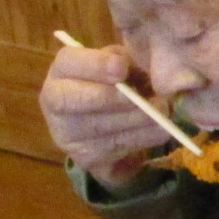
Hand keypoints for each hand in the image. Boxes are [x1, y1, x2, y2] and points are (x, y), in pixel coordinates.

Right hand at [38, 41, 161, 188]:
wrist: (115, 129)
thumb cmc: (118, 86)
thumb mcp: (124, 67)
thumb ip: (129, 62)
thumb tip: (148, 66)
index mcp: (63, 70)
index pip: (67, 62)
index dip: (94, 65)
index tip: (122, 68)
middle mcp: (55, 100)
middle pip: (72, 99)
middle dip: (111, 97)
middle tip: (142, 97)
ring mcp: (66, 132)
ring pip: (98, 126)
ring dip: (136, 119)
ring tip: (163, 111)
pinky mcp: (84, 156)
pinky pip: (114, 146)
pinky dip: (142, 137)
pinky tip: (161, 130)